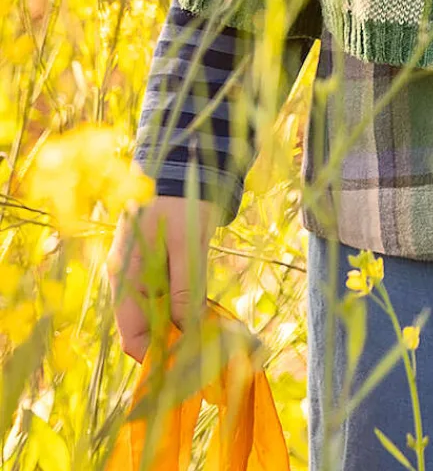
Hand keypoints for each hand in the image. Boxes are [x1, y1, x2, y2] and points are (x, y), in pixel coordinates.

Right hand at [105, 194, 219, 361]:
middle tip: (209, 352)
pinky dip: (187, 307)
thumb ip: (183, 288)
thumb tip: (187, 330)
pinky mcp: (160, 264)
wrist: (184, 160)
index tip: (188, 364)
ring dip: (184, 326)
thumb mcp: (184, 244)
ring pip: (161, 314)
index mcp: (125, 276)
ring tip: (215, 336)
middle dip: (174, 342)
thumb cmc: (180, 199)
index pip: (132, 336)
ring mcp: (143, 272)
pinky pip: (170, 297)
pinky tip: (210, 314)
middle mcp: (129, 279)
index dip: (156, 354)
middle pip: (147, 328)